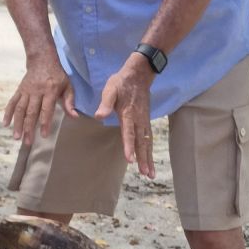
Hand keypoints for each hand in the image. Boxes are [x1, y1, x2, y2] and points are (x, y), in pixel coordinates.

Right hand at [3, 51, 75, 145]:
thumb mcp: (68, 85)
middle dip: (29, 127)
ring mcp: (26, 91)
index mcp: (50, 90)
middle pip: (31, 111)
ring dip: (17, 123)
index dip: (45, 122)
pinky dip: (7, 113)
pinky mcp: (19, 90)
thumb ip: (69, 101)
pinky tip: (5, 124)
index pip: (46, 109)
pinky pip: (12, 102)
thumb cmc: (57, 75)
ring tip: (16, 137)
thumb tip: (74, 117)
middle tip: (28, 142)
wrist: (42, 60)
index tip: (43, 135)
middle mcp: (36, 91)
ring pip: (20, 109)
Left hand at [94, 55, 154, 177]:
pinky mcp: (146, 120)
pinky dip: (149, 150)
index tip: (130, 160)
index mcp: (128, 114)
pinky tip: (149, 159)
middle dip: (143, 159)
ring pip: (147, 142)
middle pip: (141, 142)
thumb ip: (106, 103)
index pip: (129, 133)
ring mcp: (144, 120)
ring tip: (150, 173)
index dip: (129, 147)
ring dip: (148, 158)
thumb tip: (99, 116)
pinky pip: (149, 138)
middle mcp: (139, 120)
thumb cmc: (121, 82)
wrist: (139, 74)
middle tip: (146, 174)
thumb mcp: (110, 89)